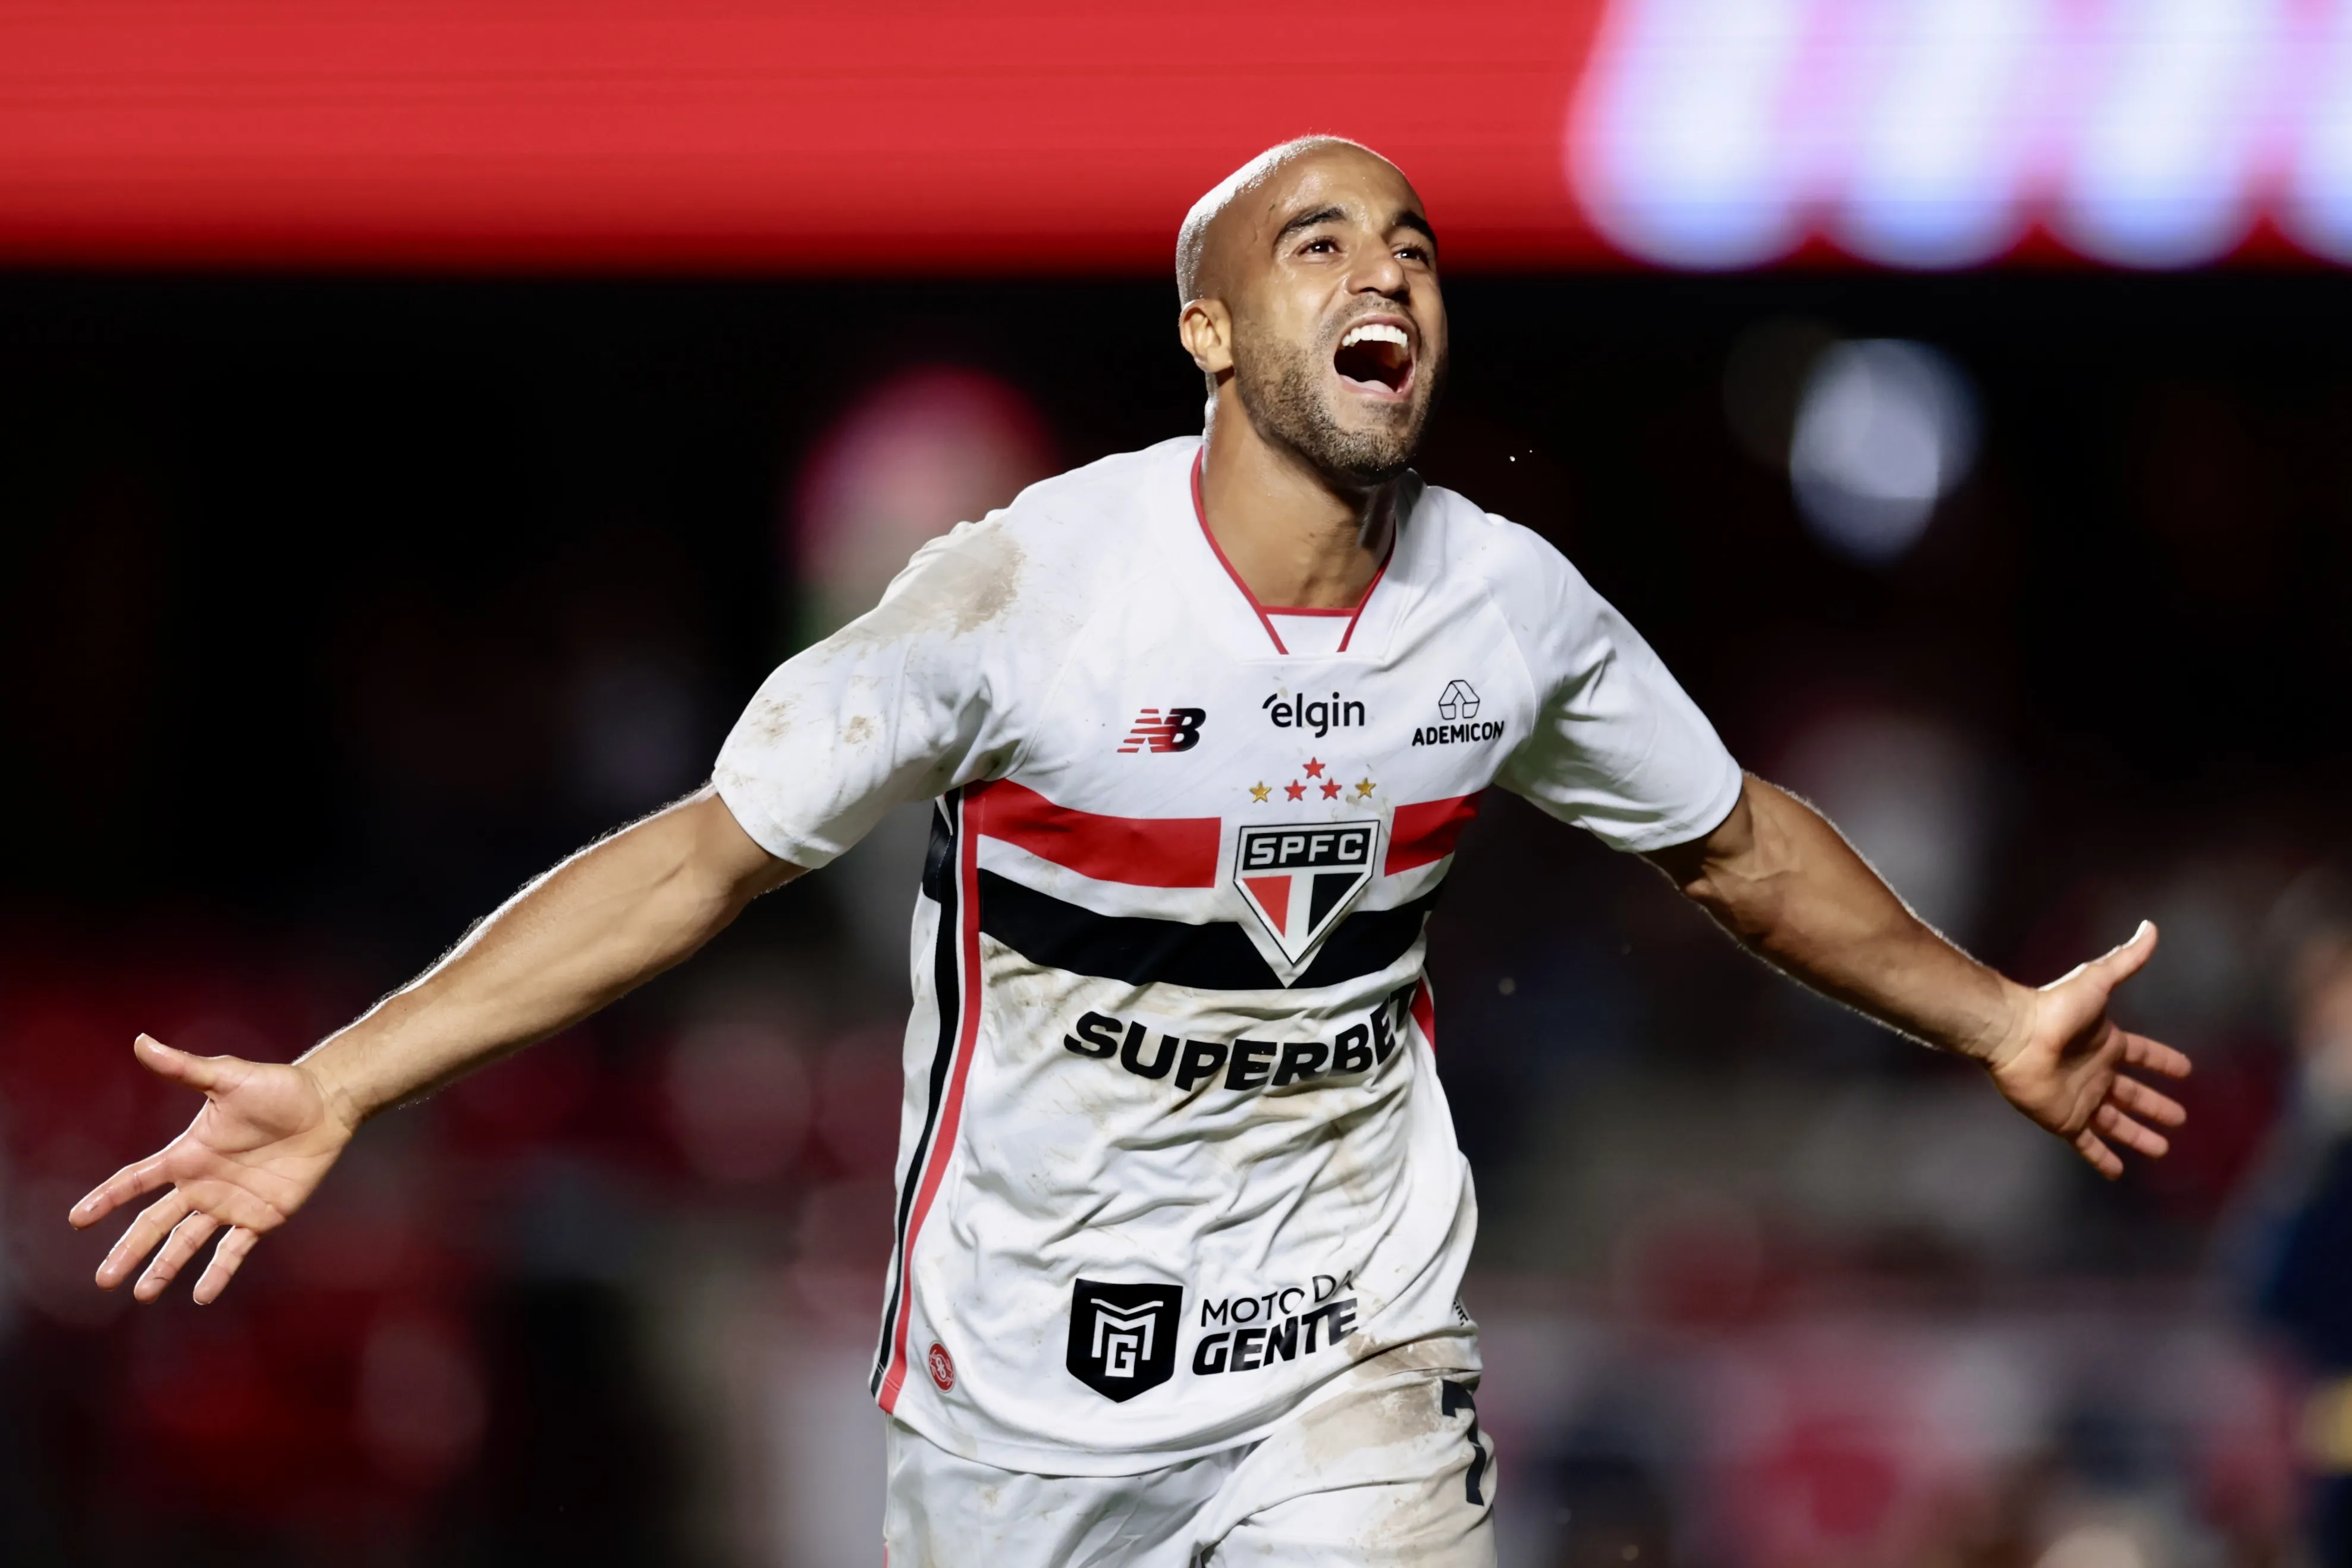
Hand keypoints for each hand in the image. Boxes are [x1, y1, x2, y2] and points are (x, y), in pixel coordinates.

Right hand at [68, 1034, 356, 1303]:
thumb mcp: (228, 1077)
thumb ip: (185, 1068)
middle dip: (128, 1250)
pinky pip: (235, 1251)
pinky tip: (202, 1296)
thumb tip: (141, 1041)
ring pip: (187, 1243)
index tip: (77, 1219)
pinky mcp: (261, 1217)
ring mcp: (230, 1203)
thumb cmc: (278, 1087)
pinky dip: (219, 1273)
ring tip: (141, 1294)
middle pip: (154, 1223)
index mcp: (187, 1154)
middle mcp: (202, 1184)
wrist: (326, 1104)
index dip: (107, 1198)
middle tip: (102, 1279)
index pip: (136, 1180)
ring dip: (164, 1268)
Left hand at [1983, 921, 2190, 1178]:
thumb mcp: (2097, 980)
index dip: (2163, 1062)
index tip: (2185, 1070)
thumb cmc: (2054, 1007)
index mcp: (2106, 1044)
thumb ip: (2126, 959)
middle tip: (2180, 1120)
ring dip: (2137, 1135)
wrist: (2013, 1033)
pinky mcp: (2063, 1118)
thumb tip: (2151, 927)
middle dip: (2155, 1106)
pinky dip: (2102, 1158)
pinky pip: (2087, 1144)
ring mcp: (2079, 1097)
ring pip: (2115, 1123)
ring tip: (2162, 1150)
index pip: (2143, 1055)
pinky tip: (2118, 1172)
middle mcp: (2095, 1073)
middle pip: (2132, 1094)